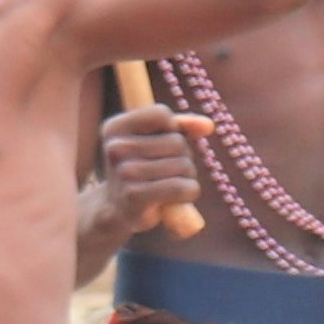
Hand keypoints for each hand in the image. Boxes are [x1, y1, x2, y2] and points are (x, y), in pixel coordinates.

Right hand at [95, 104, 213, 238]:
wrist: (120, 209)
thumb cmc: (143, 167)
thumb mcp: (157, 139)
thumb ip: (182, 126)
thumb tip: (208, 126)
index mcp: (114, 128)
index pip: (162, 114)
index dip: (172, 129)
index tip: (160, 142)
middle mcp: (115, 148)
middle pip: (176, 142)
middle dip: (183, 157)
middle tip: (165, 170)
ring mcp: (124, 172)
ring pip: (183, 165)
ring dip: (186, 176)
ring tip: (167, 184)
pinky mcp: (135, 196)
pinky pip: (181, 187)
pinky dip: (188, 193)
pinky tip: (174, 199)